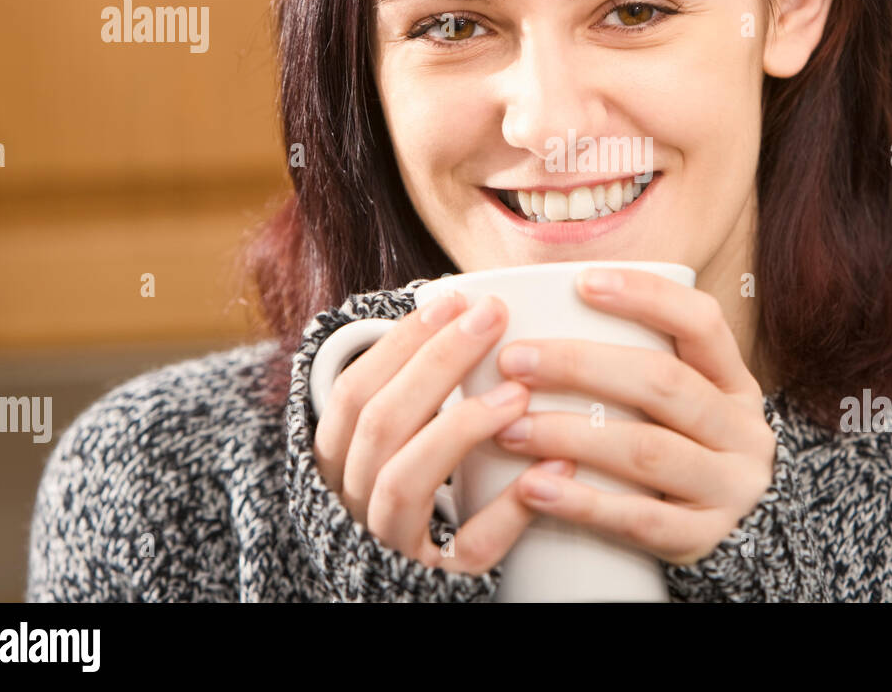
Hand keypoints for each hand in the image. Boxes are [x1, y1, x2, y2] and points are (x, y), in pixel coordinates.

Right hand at [312, 291, 575, 573]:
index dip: (401, 343)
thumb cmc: (418, 493)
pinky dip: (511, 507)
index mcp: (337, 460)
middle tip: (492, 316)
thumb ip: (419, 389)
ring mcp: (389, 544)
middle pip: (380, 424)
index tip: (454, 299)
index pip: (354, 392)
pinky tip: (554, 466)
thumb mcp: (400, 442)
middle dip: (437, 362)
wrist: (408, 593)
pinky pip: (469, 547)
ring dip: (460, 427)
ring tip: (517, 391)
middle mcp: (352, 500)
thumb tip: (470, 309)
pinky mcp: (437, 581)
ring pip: (403, 481)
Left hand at [492, 268, 775, 564]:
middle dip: (580, 366)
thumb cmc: (672, 449)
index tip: (581, 282)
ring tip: (508, 429)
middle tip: (513, 361)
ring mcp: (730, 487)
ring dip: (569, 435)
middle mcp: (743, 430)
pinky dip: (582, 503)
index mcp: (733, 381)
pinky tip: (533, 489)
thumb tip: (537, 304)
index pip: (701, 321)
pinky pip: (640, 519)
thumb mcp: (673, 403)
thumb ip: (627, 361)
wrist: (734, 539)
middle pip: (662, 383)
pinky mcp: (705, 538)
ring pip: (647, 451)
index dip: (646, 296)